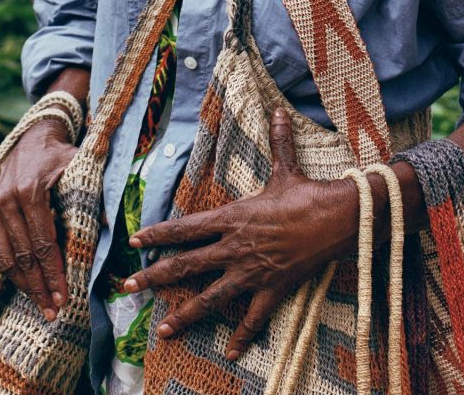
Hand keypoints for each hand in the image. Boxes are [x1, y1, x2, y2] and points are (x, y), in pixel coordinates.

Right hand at [0, 117, 77, 320]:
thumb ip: (94, 195)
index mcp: (31, 191)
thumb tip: (110, 227)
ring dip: (24, 285)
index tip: (64, 297)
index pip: (44, 243)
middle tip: (53, 311)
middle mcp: (6, 199)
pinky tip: (24, 285)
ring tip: (40, 306)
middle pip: (24, 255)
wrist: (33, 136)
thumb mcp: (81, 167)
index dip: (54, 273)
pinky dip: (10, 270)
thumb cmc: (61, 156)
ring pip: (6, 257)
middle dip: (40, 287)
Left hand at [125, 107, 360, 360]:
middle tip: (128, 287)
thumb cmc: (306, 193)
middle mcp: (233, 247)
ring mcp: (251, 271)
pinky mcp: (272, 289)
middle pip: (186, 265)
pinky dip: (243, 336)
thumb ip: (277, 141)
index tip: (135, 240)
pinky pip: (253, 317)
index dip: (158, 235)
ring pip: (210, 297)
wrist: (335, 219)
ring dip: (185, 314)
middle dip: (153, 277)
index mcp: (231, 218)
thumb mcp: (285, 167)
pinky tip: (231, 353)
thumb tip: (279, 110)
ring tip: (162, 330)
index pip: (185, 228)